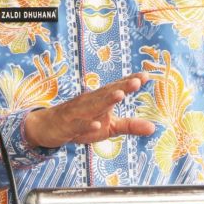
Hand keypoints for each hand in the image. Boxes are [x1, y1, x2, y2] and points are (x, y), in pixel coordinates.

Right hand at [24, 73, 155, 148]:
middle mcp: (91, 101)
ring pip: (94, 105)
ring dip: (106, 100)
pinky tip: (97, 124)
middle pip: (108, 93)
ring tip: (120, 95)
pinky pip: (79, 125)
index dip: (130, 82)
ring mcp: (79, 112)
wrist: (49, 127)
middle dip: (122, 86)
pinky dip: (88, 124)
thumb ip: (130, 126)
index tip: (146, 76)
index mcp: (101, 99)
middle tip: (136, 81)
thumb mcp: (110, 127)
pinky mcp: (70, 126)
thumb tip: (154, 127)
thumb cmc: (83, 124)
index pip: (117, 88)